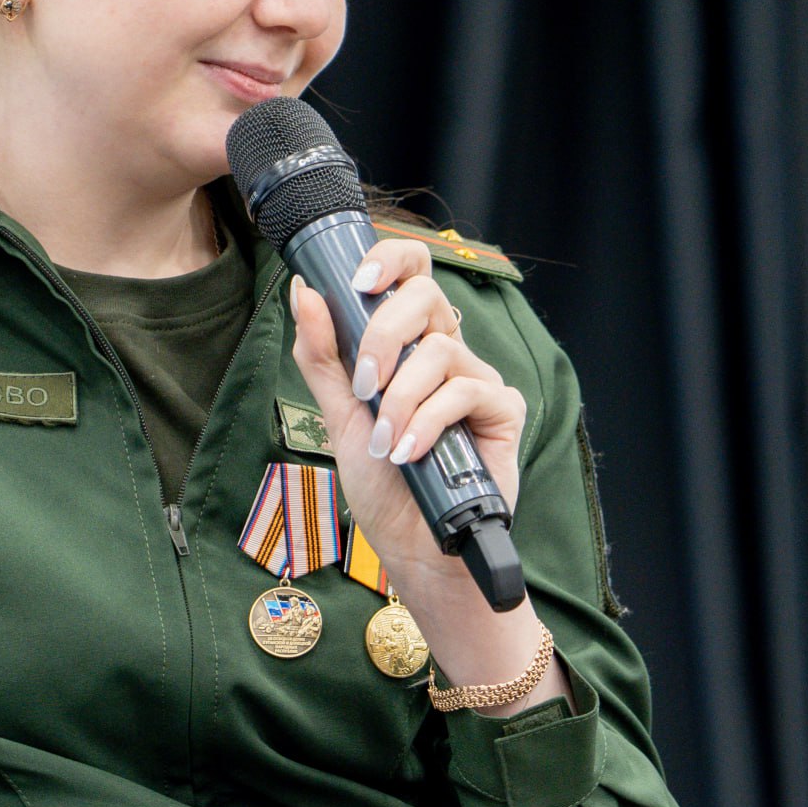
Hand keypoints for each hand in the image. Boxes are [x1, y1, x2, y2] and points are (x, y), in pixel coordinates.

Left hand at [285, 234, 525, 582]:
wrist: (412, 547)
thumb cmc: (382, 484)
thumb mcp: (337, 416)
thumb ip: (321, 356)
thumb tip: (304, 292)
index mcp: (411, 344)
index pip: (412, 273)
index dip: (390, 259)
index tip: (357, 283)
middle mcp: (448, 353)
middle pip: (427, 295)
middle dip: (383, 336)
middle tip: (364, 386)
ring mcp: (479, 380)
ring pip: (441, 349)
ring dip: (400, 397)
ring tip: (384, 441)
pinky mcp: (504, 410)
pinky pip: (466, 390)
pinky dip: (428, 421)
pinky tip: (409, 453)